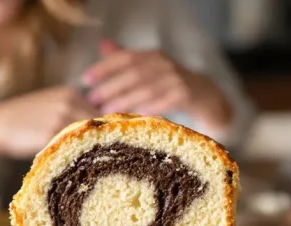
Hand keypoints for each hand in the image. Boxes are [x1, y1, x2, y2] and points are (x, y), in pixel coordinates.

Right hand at [0, 86, 98, 157]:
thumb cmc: (22, 121)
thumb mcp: (49, 107)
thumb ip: (72, 114)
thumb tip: (96, 132)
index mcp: (70, 93)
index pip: (100, 113)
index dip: (104, 131)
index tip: (106, 145)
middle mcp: (69, 102)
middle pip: (98, 125)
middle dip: (101, 141)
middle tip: (104, 159)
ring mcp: (61, 117)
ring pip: (87, 137)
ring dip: (91, 151)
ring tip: (93, 166)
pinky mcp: (52, 134)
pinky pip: (71, 147)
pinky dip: (75, 157)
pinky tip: (75, 167)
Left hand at [82, 40, 232, 131]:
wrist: (205, 95)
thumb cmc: (169, 85)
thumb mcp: (148, 70)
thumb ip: (126, 59)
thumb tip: (102, 45)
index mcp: (151, 56)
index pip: (124, 58)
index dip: (104, 67)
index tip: (85, 79)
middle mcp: (164, 64)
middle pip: (133, 73)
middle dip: (110, 86)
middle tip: (92, 100)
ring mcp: (176, 79)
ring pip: (146, 89)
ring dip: (125, 100)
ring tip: (106, 111)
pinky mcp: (186, 95)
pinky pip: (165, 102)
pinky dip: (149, 108)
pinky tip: (135, 116)